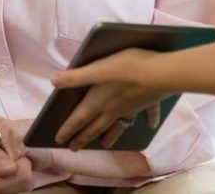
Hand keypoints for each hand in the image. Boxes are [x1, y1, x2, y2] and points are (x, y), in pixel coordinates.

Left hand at [49, 48, 168, 150]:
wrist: (161, 74)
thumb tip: (53, 81)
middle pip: (95, 127)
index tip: (58, 140)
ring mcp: (131, 108)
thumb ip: (76, 77)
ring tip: (105, 144)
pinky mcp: (147, 103)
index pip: (79, 119)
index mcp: (99, 101)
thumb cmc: (127, 67)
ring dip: (110, 135)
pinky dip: (148, 120)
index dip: (67, 129)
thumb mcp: (98, 69)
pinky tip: (151, 125)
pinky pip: (146, 114)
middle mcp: (113, 109)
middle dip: (83, 138)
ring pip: (117, 126)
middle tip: (74, 148)